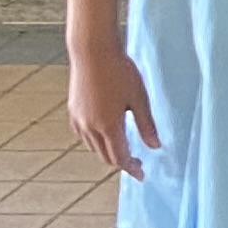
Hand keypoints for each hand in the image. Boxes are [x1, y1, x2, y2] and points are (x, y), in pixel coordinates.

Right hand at [66, 44, 156, 178]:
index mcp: (108, 126)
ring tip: (125, 147)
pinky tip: (107, 133)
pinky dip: (96, 140)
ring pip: (94, 147)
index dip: (131, 169)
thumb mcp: (140, 98)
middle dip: (122, 162)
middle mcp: (89, 127)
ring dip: (108, 151)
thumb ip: (147, 124)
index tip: (142, 175)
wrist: (92, 52)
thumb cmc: (120, 72)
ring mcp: (78, 120)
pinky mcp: (73, 111)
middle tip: (138, 162)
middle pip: (105, 156)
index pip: (120, 158)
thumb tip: (155, 146)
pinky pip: (84, 135)